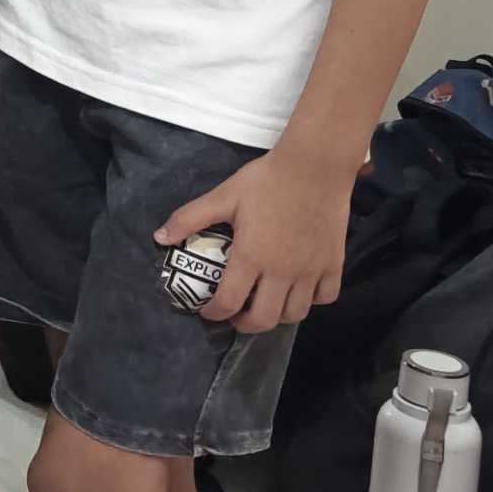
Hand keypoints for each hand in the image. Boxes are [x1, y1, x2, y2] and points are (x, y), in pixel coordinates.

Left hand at [158, 140, 360, 331]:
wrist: (314, 166)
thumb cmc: (266, 181)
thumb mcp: (223, 196)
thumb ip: (190, 218)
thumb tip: (159, 237)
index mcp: (251, 257)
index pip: (229, 302)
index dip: (214, 313)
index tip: (208, 312)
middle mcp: (282, 271)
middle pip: (264, 320)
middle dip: (245, 325)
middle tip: (236, 316)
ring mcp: (311, 270)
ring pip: (296, 313)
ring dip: (278, 316)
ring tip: (266, 304)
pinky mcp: (334, 264)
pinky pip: (325, 297)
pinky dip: (311, 301)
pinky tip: (299, 290)